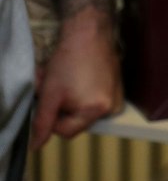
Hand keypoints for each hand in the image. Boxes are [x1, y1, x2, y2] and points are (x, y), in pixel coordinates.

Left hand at [31, 10, 121, 147]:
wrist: (89, 33)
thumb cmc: (69, 61)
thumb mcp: (49, 94)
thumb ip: (42, 122)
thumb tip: (36, 147)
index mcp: (96, 110)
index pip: (66, 132)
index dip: (51, 119)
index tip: (49, 100)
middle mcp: (112, 107)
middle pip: (76, 122)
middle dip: (61, 108)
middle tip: (54, 89)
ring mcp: (117, 97)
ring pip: (83, 111)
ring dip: (70, 100)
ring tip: (64, 82)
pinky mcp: (117, 88)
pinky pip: (94, 100)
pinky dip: (82, 93)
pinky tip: (77, 77)